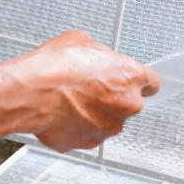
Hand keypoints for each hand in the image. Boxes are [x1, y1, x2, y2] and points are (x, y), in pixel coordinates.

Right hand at [4, 30, 159, 152]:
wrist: (31, 92)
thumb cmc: (55, 66)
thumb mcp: (84, 41)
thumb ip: (102, 54)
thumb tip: (99, 57)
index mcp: (131, 76)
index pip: (152, 83)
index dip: (140, 81)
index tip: (132, 81)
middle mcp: (126, 105)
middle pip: (129, 102)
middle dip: (113, 96)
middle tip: (90, 87)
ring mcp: (108, 127)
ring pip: (108, 120)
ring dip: (95, 112)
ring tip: (72, 99)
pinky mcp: (89, 143)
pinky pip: (87, 133)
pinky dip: (78, 126)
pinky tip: (63, 112)